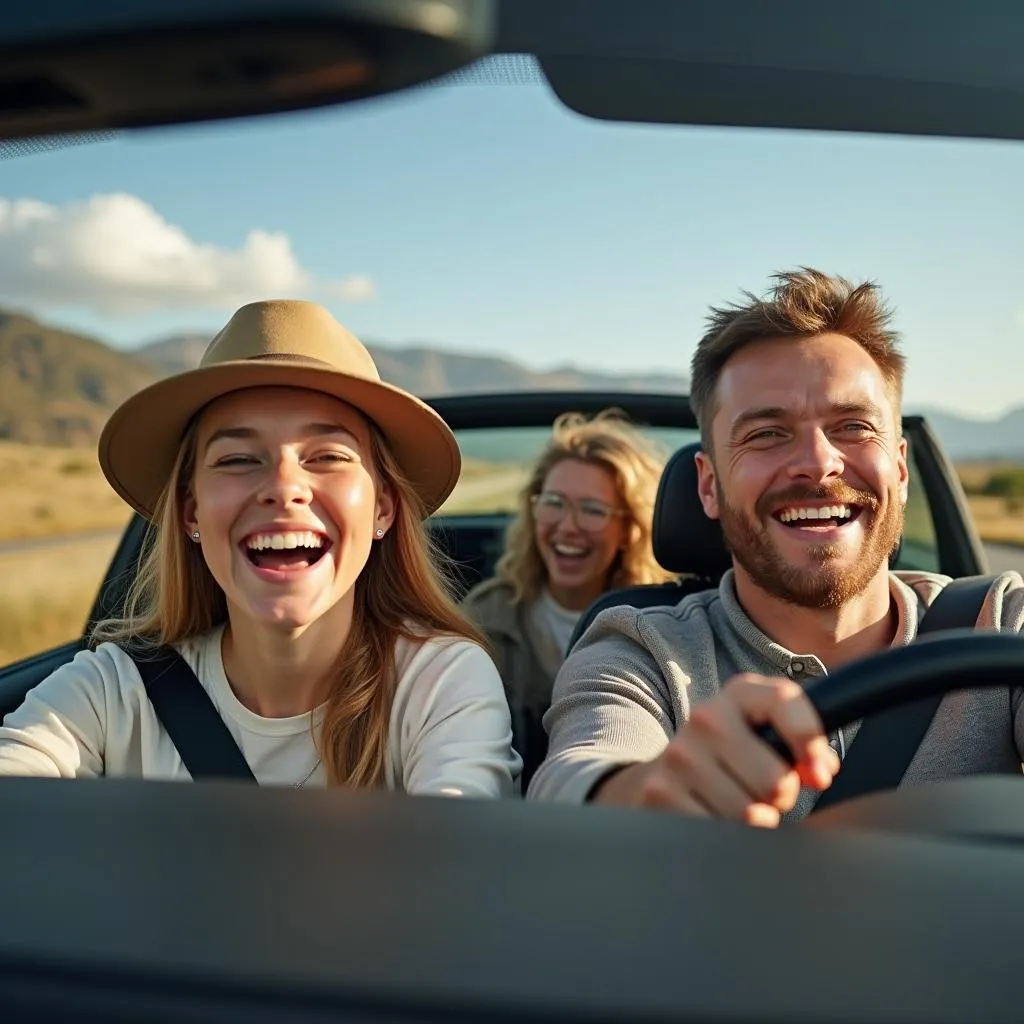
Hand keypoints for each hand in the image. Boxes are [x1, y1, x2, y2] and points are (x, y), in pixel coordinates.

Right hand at [598, 673, 839, 826]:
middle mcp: (706, 717)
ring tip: (741, 803)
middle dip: (781, 798)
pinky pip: (718, 833)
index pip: (784, 700)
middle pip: (775, 780)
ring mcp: (680, 754)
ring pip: (749, 814)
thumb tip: (820, 773)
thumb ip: (804, 743)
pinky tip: (715, 816)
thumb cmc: (734, 753)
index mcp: (739, 694)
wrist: (666, 770)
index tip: (817, 774)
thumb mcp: (766, 732)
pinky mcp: (661, 791)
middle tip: (767, 793)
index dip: (811, 741)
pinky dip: (725, 836)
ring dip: (756, 820)